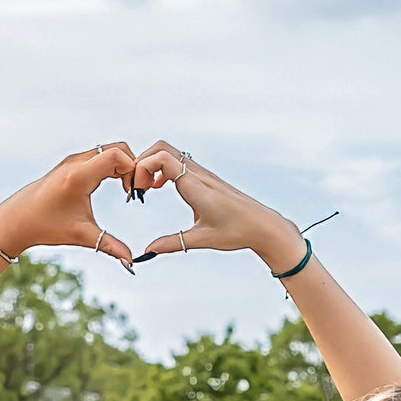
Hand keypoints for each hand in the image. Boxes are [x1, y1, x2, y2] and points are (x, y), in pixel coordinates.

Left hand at [0, 145, 138, 270]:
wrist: (17, 220)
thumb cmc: (45, 226)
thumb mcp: (81, 236)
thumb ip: (109, 246)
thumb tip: (130, 262)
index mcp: (79, 175)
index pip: (117, 155)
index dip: (133, 170)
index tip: (133, 192)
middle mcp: (76, 162)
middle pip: (116, 148)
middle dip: (131, 166)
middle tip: (133, 190)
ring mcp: (72, 161)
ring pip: (107, 151)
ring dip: (121, 166)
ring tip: (124, 190)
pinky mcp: (70, 164)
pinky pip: (98, 156)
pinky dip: (110, 166)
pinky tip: (112, 185)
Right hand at [129, 142, 301, 272]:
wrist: (263, 225)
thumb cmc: (237, 231)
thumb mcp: (201, 239)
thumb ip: (171, 243)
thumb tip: (147, 252)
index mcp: (195, 186)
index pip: (161, 159)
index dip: (142, 168)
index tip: (137, 190)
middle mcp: (198, 175)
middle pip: (161, 148)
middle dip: (142, 163)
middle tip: (137, 187)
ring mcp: (202, 174)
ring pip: (169, 153)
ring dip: (152, 165)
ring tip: (146, 188)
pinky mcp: (205, 178)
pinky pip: (178, 163)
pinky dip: (163, 169)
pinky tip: (160, 187)